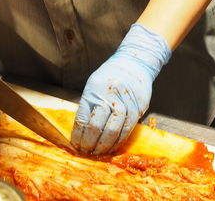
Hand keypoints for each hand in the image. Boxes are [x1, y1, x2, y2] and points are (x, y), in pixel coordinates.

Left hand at [71, 24, 170, 154]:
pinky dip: (119, 141)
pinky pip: (127, 129)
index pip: (83, 118)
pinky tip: (112, 146)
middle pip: (97, 126)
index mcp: (94, 89)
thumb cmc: (111, 75)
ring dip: (104, 146)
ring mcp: (125, 102)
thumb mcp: (94, 85)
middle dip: (89, 143)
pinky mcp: (138, 107)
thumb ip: (89, 105)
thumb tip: (81, 130)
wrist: (134, 62)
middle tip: (86, 151)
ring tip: (98, 152)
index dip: (78, 135)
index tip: (75, 144)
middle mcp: (109, 96)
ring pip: (113, 131)